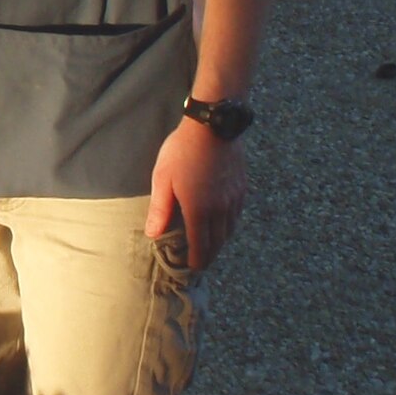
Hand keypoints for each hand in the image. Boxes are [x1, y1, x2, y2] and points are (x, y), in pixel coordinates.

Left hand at [145, 118, 246, 270]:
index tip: (193, 269)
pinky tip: (224, 222)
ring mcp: (234, 198)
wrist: (213, 125)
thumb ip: (159, 209)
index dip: (198, 260)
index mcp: (199, 209)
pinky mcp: (242, 186)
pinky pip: (237, 214)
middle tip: (202, 262)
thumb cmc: (182, 151)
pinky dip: (230, 225)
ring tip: (211, 246)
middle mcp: (221, 208)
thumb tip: (153, 235)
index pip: (201, 245)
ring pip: (230, 229)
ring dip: (221, 242)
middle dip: (210, 255)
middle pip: (218, 241)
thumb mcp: (163, 178)